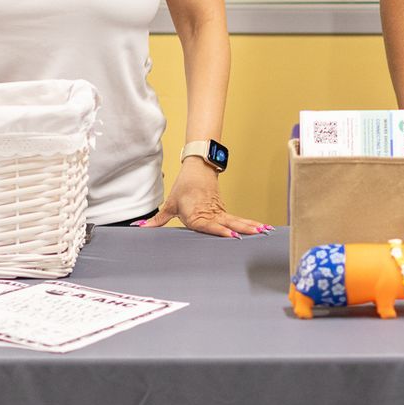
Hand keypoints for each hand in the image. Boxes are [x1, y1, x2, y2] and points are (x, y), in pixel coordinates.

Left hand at [138, 160, 270, 237]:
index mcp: (196, 214)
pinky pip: (237, 219)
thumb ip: (157, 220)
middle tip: (255, 233)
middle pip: (228, 223)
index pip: (209, 224)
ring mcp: (219, 212)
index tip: (231, 235)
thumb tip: (140, 227)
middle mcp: (210, 214)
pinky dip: (250, 223)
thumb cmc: (183, 187)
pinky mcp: (223, 211)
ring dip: (250, 226)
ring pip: (236, 220)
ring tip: (263, 231)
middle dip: (242, 229)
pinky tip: (261, 228)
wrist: (197, 169)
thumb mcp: (170, 204)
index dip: (219, 230)